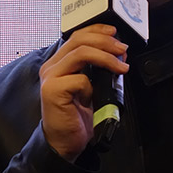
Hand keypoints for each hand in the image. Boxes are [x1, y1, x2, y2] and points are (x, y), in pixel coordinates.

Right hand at [38, 24, 128, 162]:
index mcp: (59, 63)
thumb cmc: (77, 116)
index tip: (115, 33)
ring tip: (120, 67)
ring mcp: (50, 78)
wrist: (65, 142)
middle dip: (105, 42)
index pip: (77, 36)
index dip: (97, 30)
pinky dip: (91, 86)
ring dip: (106, 57)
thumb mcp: (90, 87)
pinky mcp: (52, 91)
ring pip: (81, 53)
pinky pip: (80, 79)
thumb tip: (118, 54)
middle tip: (122, 50)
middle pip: (79, 40)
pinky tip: (92, 96)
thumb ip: (98, 69)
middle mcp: (51, 67)